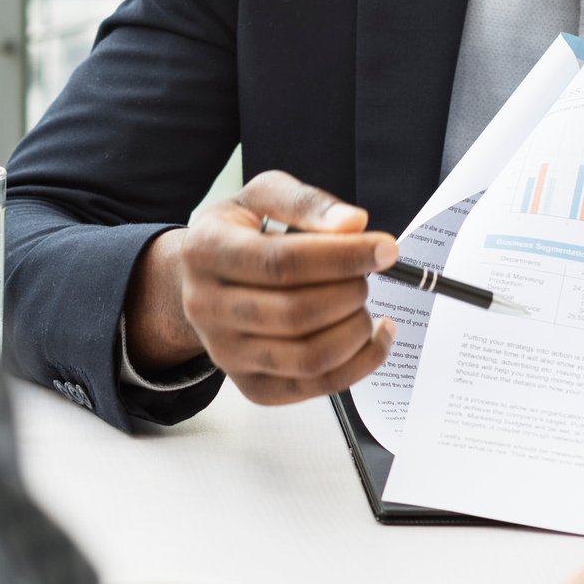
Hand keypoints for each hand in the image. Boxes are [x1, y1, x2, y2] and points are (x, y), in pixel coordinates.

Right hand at [124, 171, 397, 401]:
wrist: (197, 280)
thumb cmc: (237, 233)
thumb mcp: (261, 197)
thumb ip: (306, 203)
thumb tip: (354, 224)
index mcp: (206, 251)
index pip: (281, 263)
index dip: (341, 257)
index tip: (386, 249)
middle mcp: (206, 308)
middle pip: (297, 313)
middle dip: (350, 292)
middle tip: (367, 275)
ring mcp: (226, 354)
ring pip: (309, 357)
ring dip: (356, 329)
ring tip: (362, 303)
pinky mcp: (251, 386)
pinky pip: (316, 387)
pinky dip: (360, 364)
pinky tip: (373, 336)